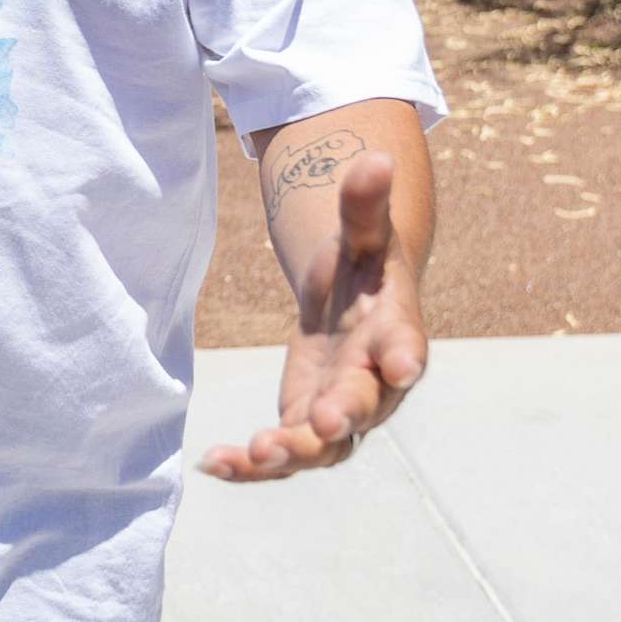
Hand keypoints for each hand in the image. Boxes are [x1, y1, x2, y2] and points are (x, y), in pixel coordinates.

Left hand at [199, 154, 426, 481]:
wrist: (355, 306)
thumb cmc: (363, 266)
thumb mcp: (361, 232)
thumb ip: (364, 203)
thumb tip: (376, 155)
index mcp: (395, 333)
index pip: (407, 347)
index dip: (406, 357)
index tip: (404, 367)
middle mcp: (376, 383)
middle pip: (364, 407)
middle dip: (343, 418)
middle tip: (321, 425)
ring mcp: (342, 412)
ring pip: (324, 447)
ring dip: (292, 454)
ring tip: (253, 454)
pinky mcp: (306, 426)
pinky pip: (284, 455)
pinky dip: (252, 466)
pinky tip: (214, 465)